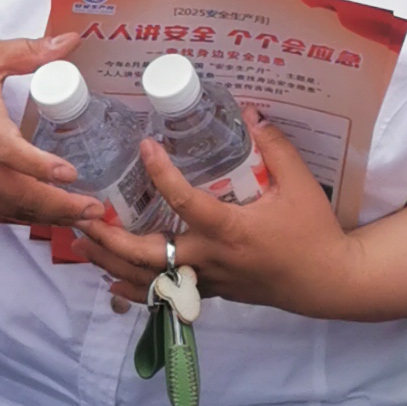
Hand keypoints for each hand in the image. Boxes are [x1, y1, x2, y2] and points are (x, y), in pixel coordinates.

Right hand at [0, 36, 98, 227]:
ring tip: (76, 214)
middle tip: (95, 212)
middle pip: (12, 191)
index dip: (39, 166)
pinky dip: (12, 208)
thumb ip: (29, 51)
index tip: (72, 174)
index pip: (6, 149)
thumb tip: (74, 40)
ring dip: (40, 213)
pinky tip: (36, 205)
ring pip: (2, 206)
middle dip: (58, 207)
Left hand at [73, 117, 350, 314]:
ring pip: (147, 280)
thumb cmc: (313, 231)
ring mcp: (206, 280)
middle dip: (110, 238)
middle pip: (147, 255)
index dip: (162, 173)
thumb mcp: (300, 183)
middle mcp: (210, 259)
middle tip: (82, 215)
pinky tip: (110, 278)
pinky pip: (162, 294)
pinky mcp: (208, 291)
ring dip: (110, 262)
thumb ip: (275, 146)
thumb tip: (250, 112)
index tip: (145, 146)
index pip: (185, 201)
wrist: (325, 282)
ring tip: (81, 242)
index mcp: (230, 230)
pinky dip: (134, 287)